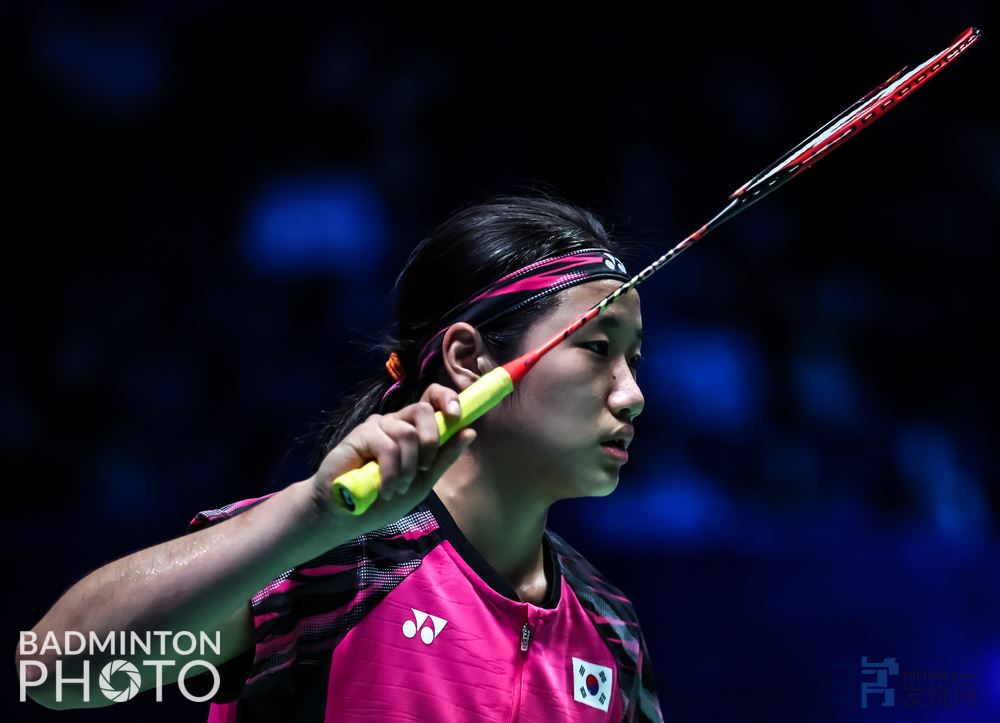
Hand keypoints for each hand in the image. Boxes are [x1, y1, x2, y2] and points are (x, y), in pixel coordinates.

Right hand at [310, 384, 475, 530]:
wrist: (347, 515)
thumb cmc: (383, 498)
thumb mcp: (422, 482)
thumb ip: (444, 458)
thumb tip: (470, 431)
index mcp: (414, 429)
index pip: (432, 399)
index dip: (447, 399)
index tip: (457, 416)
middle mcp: (397, 422)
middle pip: (423, 409)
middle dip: (431, 441)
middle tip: (423, 469)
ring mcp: (378, 426)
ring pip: (408, 432)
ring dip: (408, 467)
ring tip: (398, 488)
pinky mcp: (361, 434)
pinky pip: (388, 445)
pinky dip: (392, 472)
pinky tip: (385, 488)